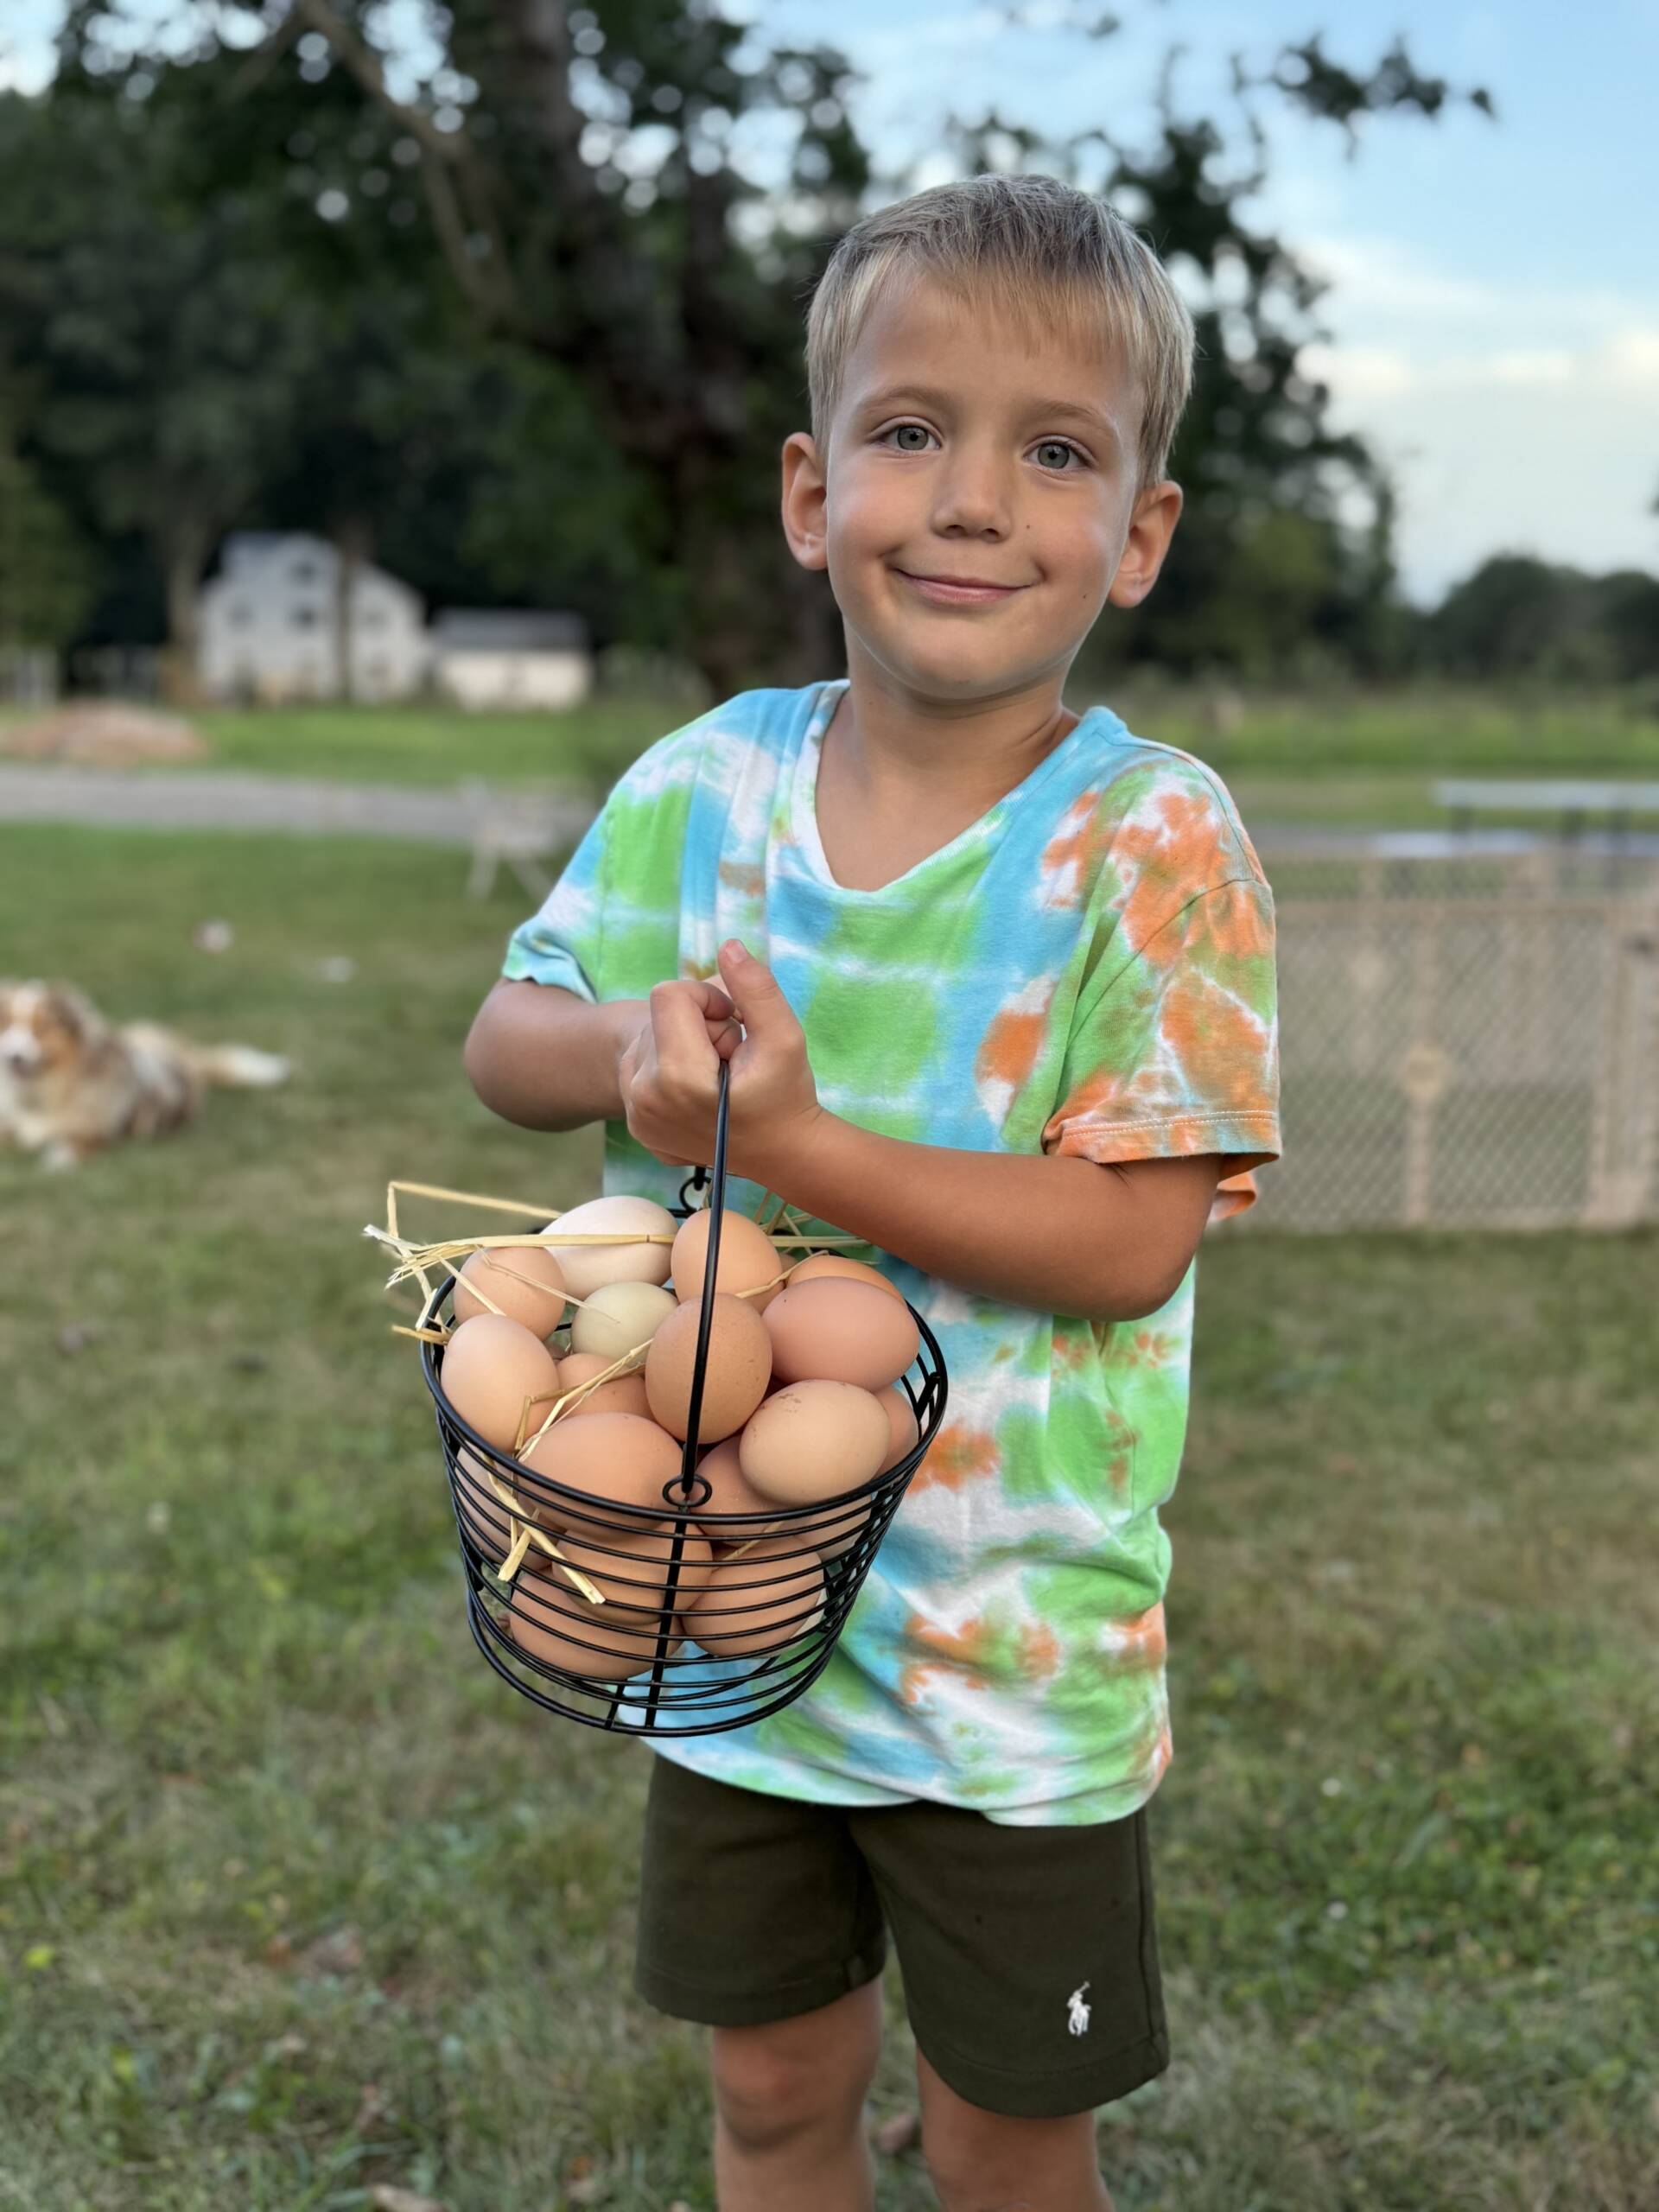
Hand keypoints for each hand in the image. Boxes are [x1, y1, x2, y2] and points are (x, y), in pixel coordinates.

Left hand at [617, 939, 822, 1177]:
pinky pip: (641, 1068)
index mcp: (677, 1078)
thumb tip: (727, 945)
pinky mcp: (635, 1125)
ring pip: (648, 1040)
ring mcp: (636, 1116)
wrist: (782, 1156)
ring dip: (683, 1045)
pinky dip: (671, 1069)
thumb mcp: (784, 1037)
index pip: (669, 994)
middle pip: (657, 1016)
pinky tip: (701, 1092)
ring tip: (717, 1075)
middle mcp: (644, 1098)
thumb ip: (755, 988)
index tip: (734, 1025)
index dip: (707, 999)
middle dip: (697, 1025)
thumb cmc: (786, 1095)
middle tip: (731, 1057)